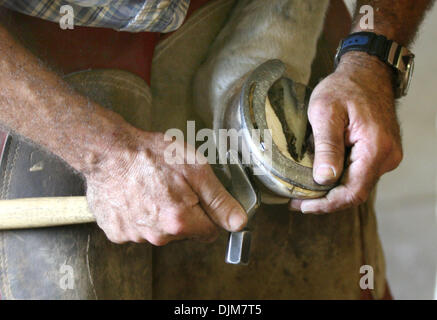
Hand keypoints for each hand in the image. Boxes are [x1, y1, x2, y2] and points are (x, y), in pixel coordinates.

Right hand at [84, 126, 246, 244]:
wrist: (107, 151)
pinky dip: (138, 215)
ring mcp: (134, 236)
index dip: (209, 213)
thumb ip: (219, 200)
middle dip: (183, 212)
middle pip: (184, 232)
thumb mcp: (195, 168)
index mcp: (180, 221)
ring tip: (150, 188)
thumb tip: (239, 223)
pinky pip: (136, 228)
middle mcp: (157, 236)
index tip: (198, 197)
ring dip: (159, 214)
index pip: (210, 232)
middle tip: (172, 186)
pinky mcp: (116, 232)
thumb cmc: (150, 154)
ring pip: (160, 231)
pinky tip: (134, 195)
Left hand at [290, 52, 402, 212]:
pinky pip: (359, 173)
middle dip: (325, 200)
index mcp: (375, 149)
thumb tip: (324, 180)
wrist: (366, 72)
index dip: (326, 205)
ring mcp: (386, 156)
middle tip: (298, 200)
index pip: (353, 192)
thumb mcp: (326, 112)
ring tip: (304, 189)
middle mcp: (387, 157)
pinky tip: (320, 175)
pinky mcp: (380, 153)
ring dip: (331, 190)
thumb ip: (326, 147)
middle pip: (354, 192)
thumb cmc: (344, 88)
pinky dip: (339, 178)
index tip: (302, 206)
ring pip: (356, 184)